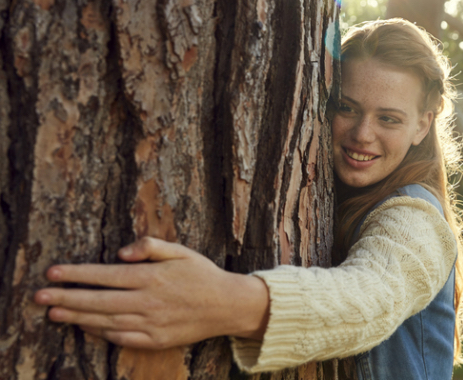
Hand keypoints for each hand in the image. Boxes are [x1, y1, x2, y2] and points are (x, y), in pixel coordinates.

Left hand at [34, 237, 269, 348]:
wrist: (227, 306)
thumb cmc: (202, 275)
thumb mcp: (181, 251)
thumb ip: (150, 246)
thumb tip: (122, 252)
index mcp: (152, 277)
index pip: (105, 275)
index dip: (76, 274)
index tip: (52, 272)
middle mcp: (148, 302)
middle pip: (98, 301)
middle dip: (65, 298)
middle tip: (38, 297)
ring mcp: (151, 324)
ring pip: (105, 321)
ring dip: (76, 318)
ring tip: (53, 314)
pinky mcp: (156, 340)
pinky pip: (121, 338)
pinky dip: (100, 334)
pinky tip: (85, 329)